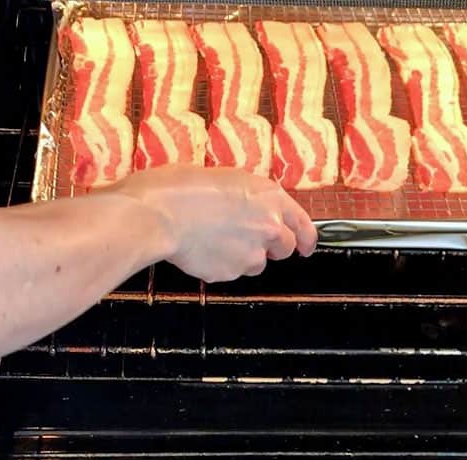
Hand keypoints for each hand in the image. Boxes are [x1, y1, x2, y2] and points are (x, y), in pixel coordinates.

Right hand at [114, 165, 315, 282]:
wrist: (160, 214)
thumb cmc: (182, 187)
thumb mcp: (226, 178)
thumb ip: (249, 198)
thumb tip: (249, 208)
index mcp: (270, 197)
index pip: (303, 223)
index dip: (306, 238)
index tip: (305, 246)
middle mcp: (269, 227)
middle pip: (284, 248)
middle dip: (271, 248)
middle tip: (249, 242)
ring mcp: (252, 254)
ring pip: (256, 263)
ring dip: (242, 256)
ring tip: (214, 239)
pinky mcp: (232, 273)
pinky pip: (230, 272)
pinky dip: (219, 264)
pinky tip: (200, 248)